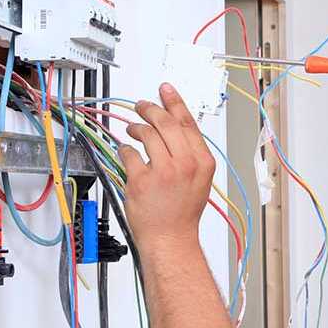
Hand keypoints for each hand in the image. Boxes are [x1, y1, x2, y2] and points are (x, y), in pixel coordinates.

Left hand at [120, 83, 215, 248]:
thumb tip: (173, 128)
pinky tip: (126, 153)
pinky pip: (129, 153)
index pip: (187, 123)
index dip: (175, 102)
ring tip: (133, 130)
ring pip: (146, 134)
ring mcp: (163, 171)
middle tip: (142, 106)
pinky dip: (125, 150)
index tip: (166, 89)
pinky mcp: (142, 180)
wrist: (170, 238)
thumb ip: (190, 154)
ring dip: (136, 128)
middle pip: (165, 123)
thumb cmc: (182, 213)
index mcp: (202, 162)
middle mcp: (185, 164)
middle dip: (151, 110)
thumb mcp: (199, 179)